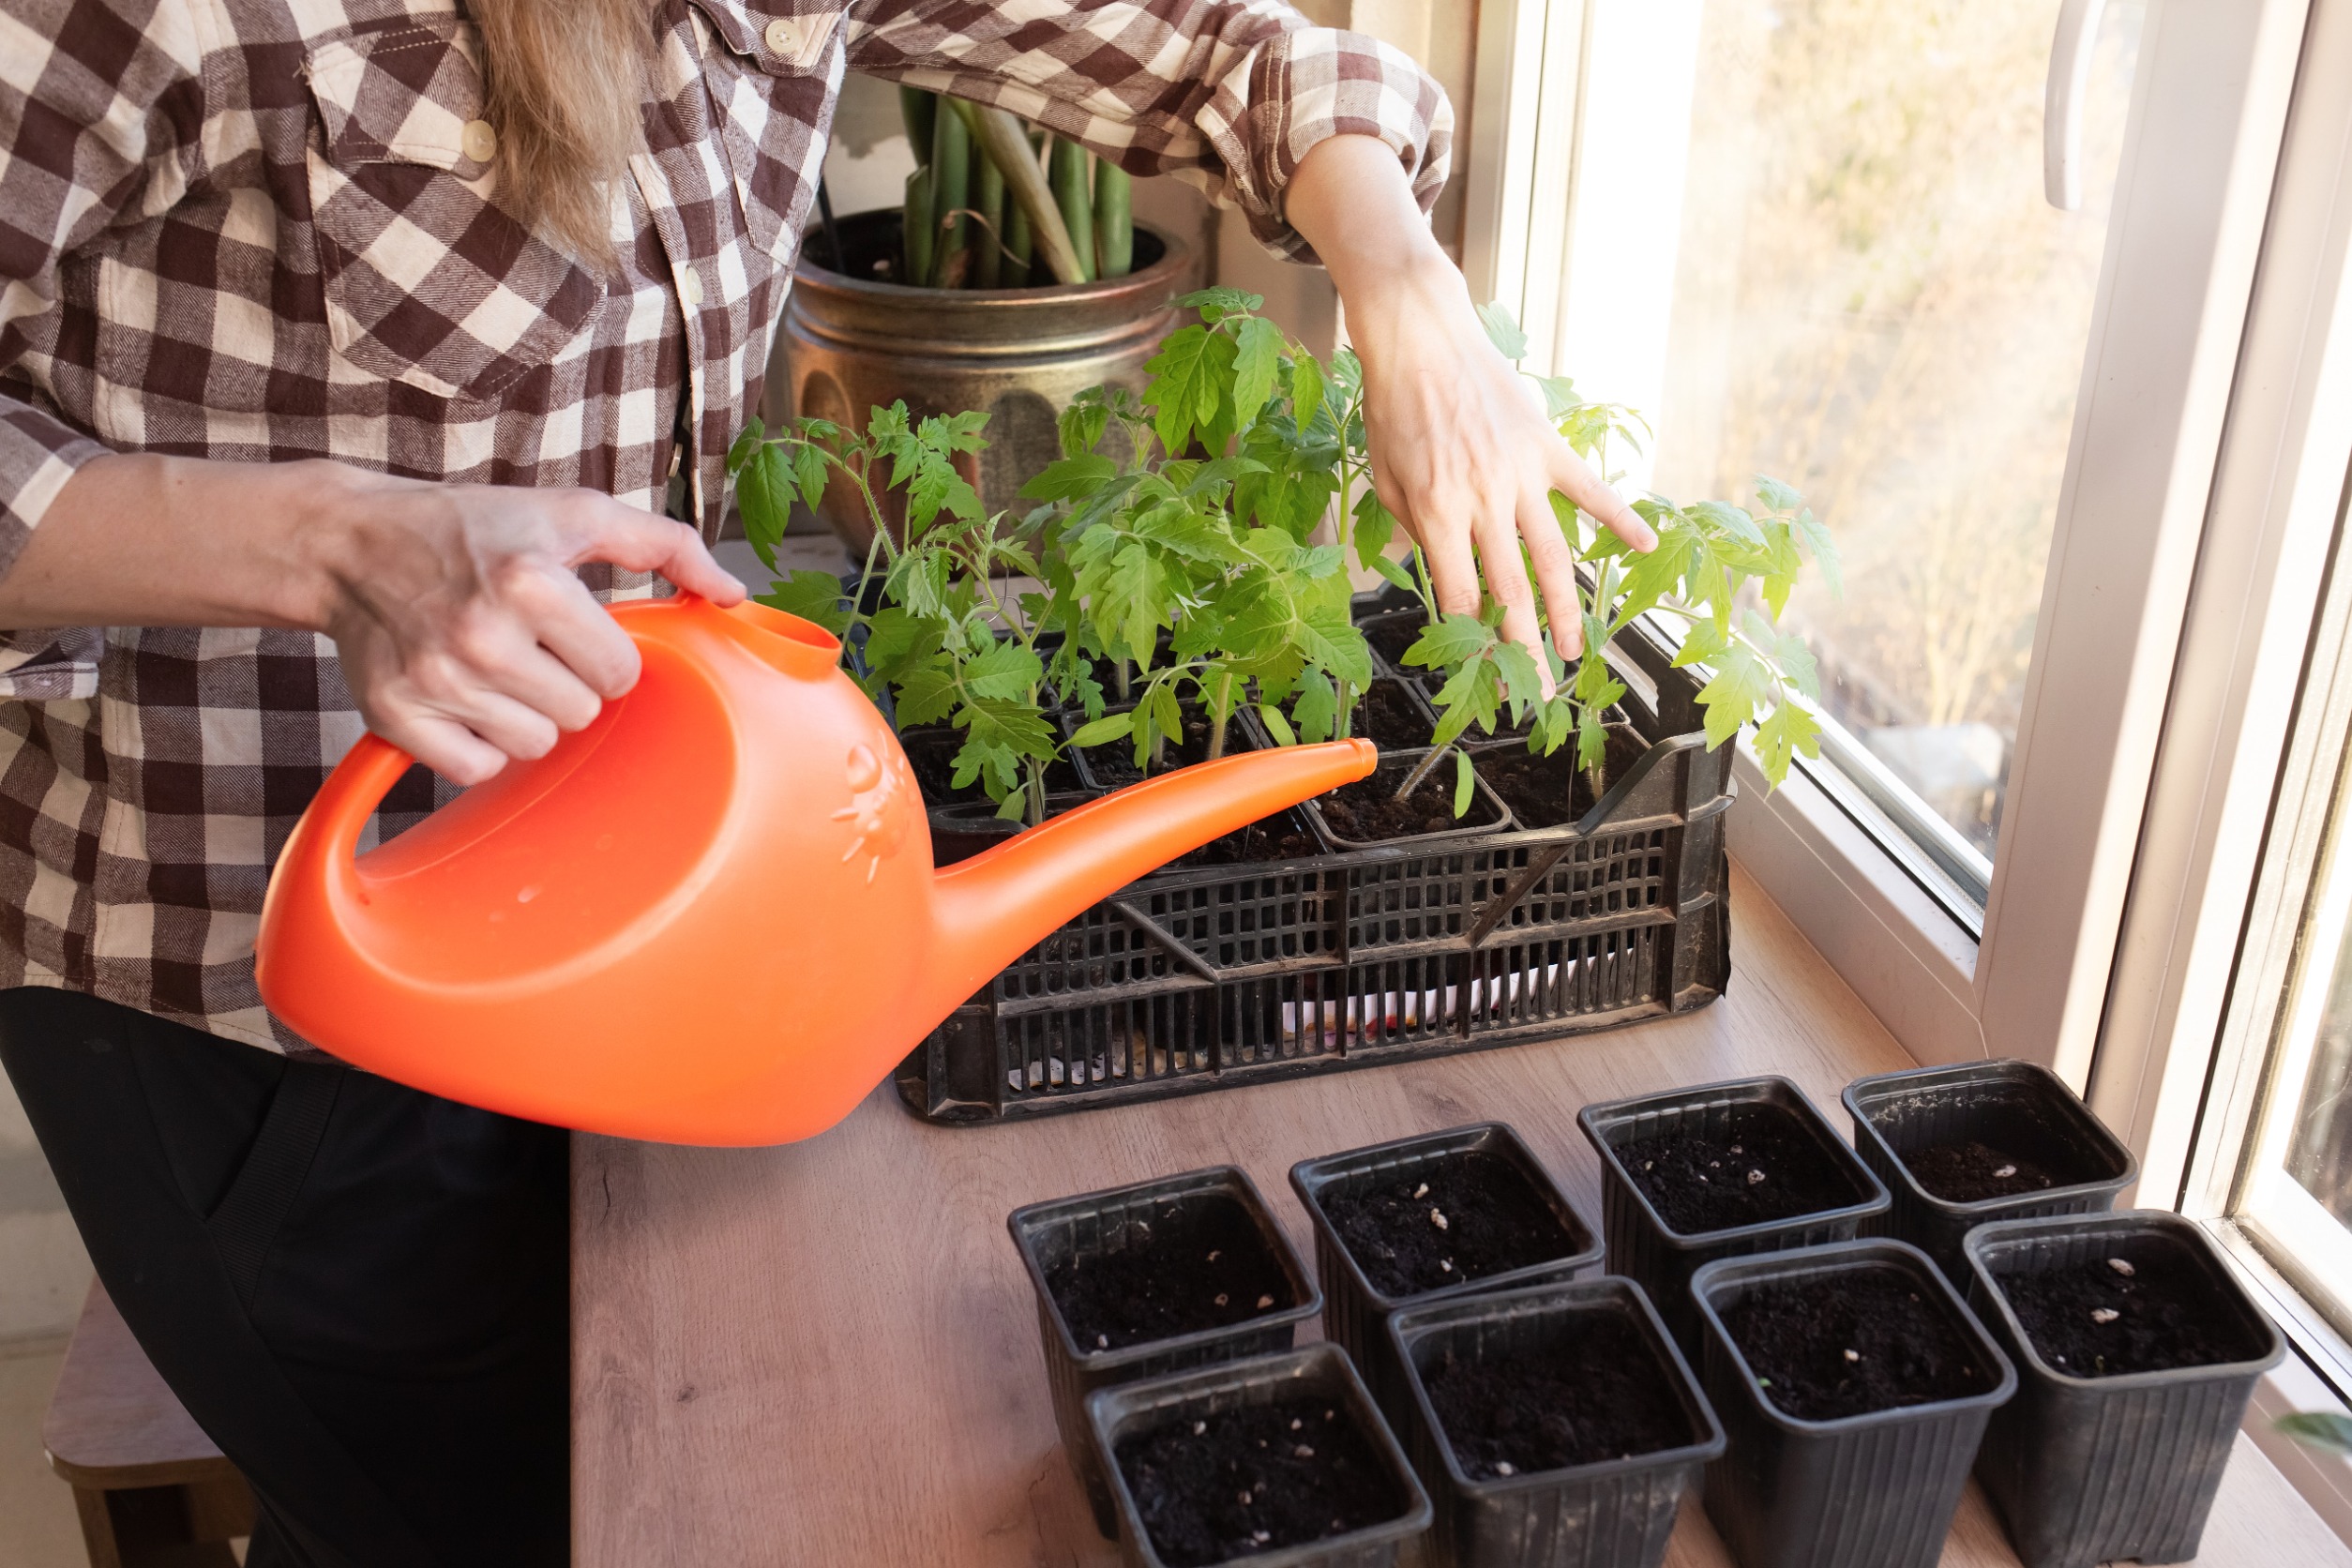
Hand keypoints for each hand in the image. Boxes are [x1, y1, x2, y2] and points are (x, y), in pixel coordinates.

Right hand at [315, 467, 745, 783]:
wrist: (353, 543)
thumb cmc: (475, 528)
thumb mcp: (572, 514)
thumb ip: (664, 545)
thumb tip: (734, 594)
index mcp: (532, 581)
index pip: (622, 673)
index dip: (605, 653)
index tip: (573, 628)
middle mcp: (481, 634)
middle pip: (581, 713)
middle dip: (566, 683)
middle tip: (529, 645)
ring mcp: (435, 679)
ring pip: (534, 744)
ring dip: (527, 714)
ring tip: (496, 667)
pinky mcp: (395, 715)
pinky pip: (477, 768)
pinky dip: (478, 744)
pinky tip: (465, 698)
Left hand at [1281, 136, 1655, 684]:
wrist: (1422, 338)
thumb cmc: (1394, 407)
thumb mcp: (1385, 475)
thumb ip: (1408, 525)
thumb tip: (1424, 568)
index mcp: (1436, 512)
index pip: (1460, 593)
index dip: (1471, 639)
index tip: (1481, 671)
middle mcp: (1482, 500)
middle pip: (1511, 590)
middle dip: (1524, 648)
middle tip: (1538, 689)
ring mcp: (1520, 475)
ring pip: (1553, 556)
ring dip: (1569, 609)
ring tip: (1578, 649)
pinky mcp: (1547, 447)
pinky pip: (1589, 491)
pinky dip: (1619, 519)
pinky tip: (1643, 548)